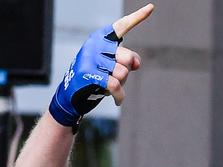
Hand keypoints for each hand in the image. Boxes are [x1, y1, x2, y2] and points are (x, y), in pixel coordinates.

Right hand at [47, 4, 150, 127]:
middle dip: (126, 72)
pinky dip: (119, 96)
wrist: (71, 96)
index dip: (137, 17)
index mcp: (100, 38)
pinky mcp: (89, 73)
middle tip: (114, 78)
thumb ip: (126, 60)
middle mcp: (95, 44)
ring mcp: (91, 58)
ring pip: (122, 73)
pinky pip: (115, 85)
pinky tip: (118, 101)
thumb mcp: (111, 66)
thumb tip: (136, 63)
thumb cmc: (94, 78)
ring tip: (109, 87)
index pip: (121, 26)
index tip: (151, 7)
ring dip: (120, 85)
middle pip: (127, 57)